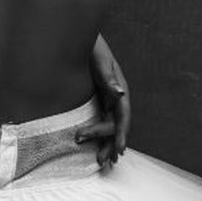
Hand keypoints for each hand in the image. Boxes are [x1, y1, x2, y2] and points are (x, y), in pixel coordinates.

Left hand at [75, 34, 129, 166]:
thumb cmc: (91, 49)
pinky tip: (93, 146)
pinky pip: (99, 120)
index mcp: (120, 90)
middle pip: (116, 125)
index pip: (123, 116)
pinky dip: (98, 135)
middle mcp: (115, 97)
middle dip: (110, 143)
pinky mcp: (96, 100)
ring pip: (109, 126)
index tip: (120, 149)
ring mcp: (106, 100)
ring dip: (106, 143)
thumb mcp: (100, 61)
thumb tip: (121, 93)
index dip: (122, 133)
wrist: (77, 39)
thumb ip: (109, 78)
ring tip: (101, 161)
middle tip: (100, 160)